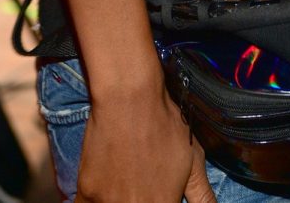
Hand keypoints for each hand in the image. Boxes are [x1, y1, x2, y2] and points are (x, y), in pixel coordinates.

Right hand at [75, 88, 217, 202]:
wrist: (130, 97)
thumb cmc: (165, 125)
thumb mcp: (193, 160)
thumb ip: (202, 196)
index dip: (160, 200)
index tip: (156, 193)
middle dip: (139, 197)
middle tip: (138, 183)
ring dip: (117, 198)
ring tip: (125, 178)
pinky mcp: (87, 193)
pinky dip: (96, 199)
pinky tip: (106, 183)